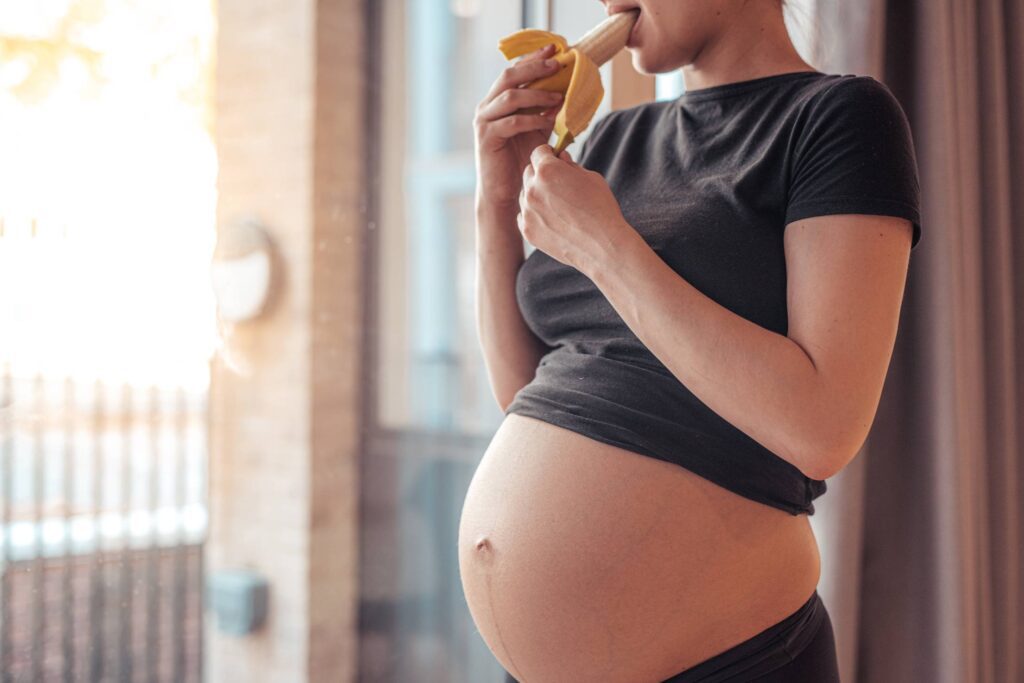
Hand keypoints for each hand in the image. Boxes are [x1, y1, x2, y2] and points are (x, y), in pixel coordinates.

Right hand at [473, 43, 565, 207]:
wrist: (501, 192)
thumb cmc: (519, 161)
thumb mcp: (534, 130)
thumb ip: (543, 111)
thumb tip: (565, 92)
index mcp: (495, 101)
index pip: (513, 71)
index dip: (532, 58)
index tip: (554, 48)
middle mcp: (486, 107)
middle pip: (508, 77)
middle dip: (534, 68)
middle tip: (557, 64)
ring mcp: (484, 122)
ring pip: (510, 97)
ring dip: (537, 94)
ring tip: (558, 97)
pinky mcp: (487, 138)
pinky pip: (512, 122)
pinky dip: (532, 119)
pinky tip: (549, 121)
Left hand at [517, 145, 635, 274]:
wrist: (602, 246)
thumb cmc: (601, 208)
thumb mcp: (591, 177)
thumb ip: (570, 165)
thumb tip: (560, 157)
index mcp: (547, 170)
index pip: (538, 152)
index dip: (548, 155)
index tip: (555, 160)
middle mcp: (532, 189)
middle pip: (529, 172)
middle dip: (541, 174)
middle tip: (558, 184)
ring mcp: (527, 211)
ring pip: (525, 195)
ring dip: (537, 195)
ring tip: (559, 206)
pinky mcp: (527, 231)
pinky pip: (524, 215)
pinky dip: (534, 215)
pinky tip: (552, 219)